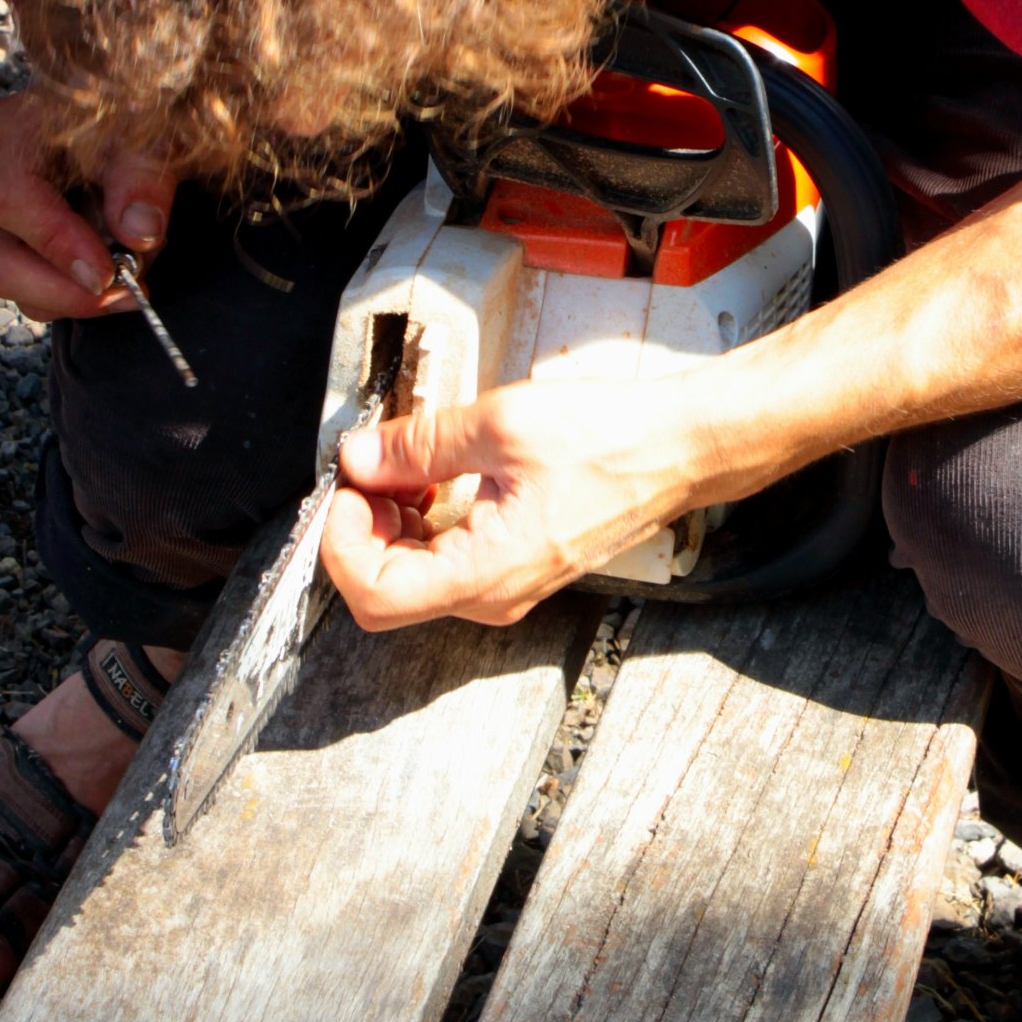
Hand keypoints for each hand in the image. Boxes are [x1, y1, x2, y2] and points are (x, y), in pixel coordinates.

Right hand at [0, 91, 176, 321]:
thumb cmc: (127, 118)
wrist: (119, 115)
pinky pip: (24, 281)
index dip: (57, 245)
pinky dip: (67, 289)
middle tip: (126, 293)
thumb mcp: (148, 136)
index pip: (10, 200)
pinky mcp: (4, 234)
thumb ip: (144, 180)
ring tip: (126, 271)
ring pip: (9, 280)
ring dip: (70, 294)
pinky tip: (107, 270)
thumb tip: (139, 233)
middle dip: (64, 291)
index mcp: (10, 134)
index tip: (107, 275)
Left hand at [319, 378, 708, 630]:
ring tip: (405, 464)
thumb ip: (418, 446)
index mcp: (486, 573)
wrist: (679, 448)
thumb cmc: (612, 439)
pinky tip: (433, 476)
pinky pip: (445, 560)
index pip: (373, 596)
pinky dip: (422, 521)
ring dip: (391, 521)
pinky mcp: (514, 565)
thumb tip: (360, 459)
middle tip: (373, 465)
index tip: (349, 487)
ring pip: (412, 575)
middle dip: (363, 526)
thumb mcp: (501, 425)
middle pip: (386, 589)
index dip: (341, 542)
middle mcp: (493, 594)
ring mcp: (505, 584)